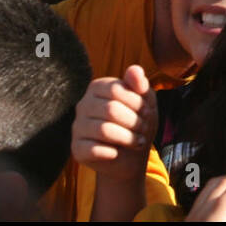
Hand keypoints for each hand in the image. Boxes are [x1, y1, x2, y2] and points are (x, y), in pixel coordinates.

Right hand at [71, 66, 157, 180]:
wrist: (130, 155)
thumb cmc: (137, 122)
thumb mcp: (146, 101)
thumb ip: (140, 84)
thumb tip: (136, 70)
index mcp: (97, 87)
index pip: (116, 90)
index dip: (137, 103)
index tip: (148, 113)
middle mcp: (83, 105)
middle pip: (111, 110)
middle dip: (134, 122)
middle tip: (143, 129)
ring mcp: (77, 127)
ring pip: (104, 130)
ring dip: (127, 138)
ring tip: (137, 142)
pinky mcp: (76, 148)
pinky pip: (93, 149)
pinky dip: (112, 152)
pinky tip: (118, 152)